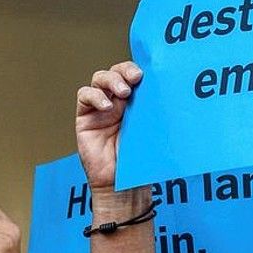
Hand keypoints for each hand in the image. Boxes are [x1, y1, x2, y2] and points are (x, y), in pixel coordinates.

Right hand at [76, 61, 141, 190]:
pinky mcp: (85, 117)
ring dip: (111, 80)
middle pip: (116, 72)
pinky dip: (95, 96)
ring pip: (100, 79)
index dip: (136, 69)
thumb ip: (152, 111)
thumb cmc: (137, 161)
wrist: (120, 184)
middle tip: (135, 79)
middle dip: (124, 71)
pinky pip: (85, 96)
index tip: (145, 74)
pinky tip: (106, 106)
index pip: (133, 75)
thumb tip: (167, 91)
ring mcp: (100, 108)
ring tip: (123, 93)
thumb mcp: (150, 131)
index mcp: (135, 101)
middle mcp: (116, 101)